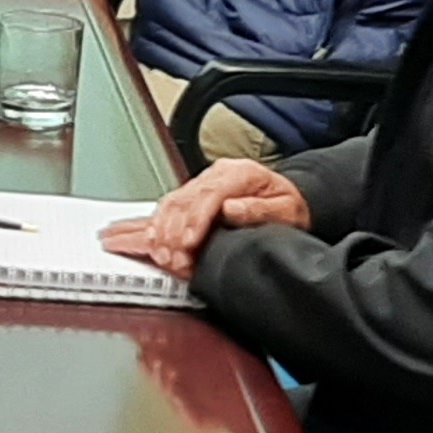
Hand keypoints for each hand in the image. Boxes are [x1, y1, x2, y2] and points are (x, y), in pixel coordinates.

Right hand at [100, 159, 310, 277]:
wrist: (289, 199)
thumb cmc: (288, 206)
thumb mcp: (286, 210)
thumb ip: (259, 210)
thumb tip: (231, 209)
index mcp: (240, 174)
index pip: (209, 195)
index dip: (194, 220)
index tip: (188, 243)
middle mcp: (216, 176)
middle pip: (183, 200)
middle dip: (172, 232)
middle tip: (171, 259)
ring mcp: (201, 184)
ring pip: (169, 203)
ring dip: (158, 231)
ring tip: (153, 253)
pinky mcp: (192, 195)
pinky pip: (166, 207)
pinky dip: (152, 225)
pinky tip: (142, 238)